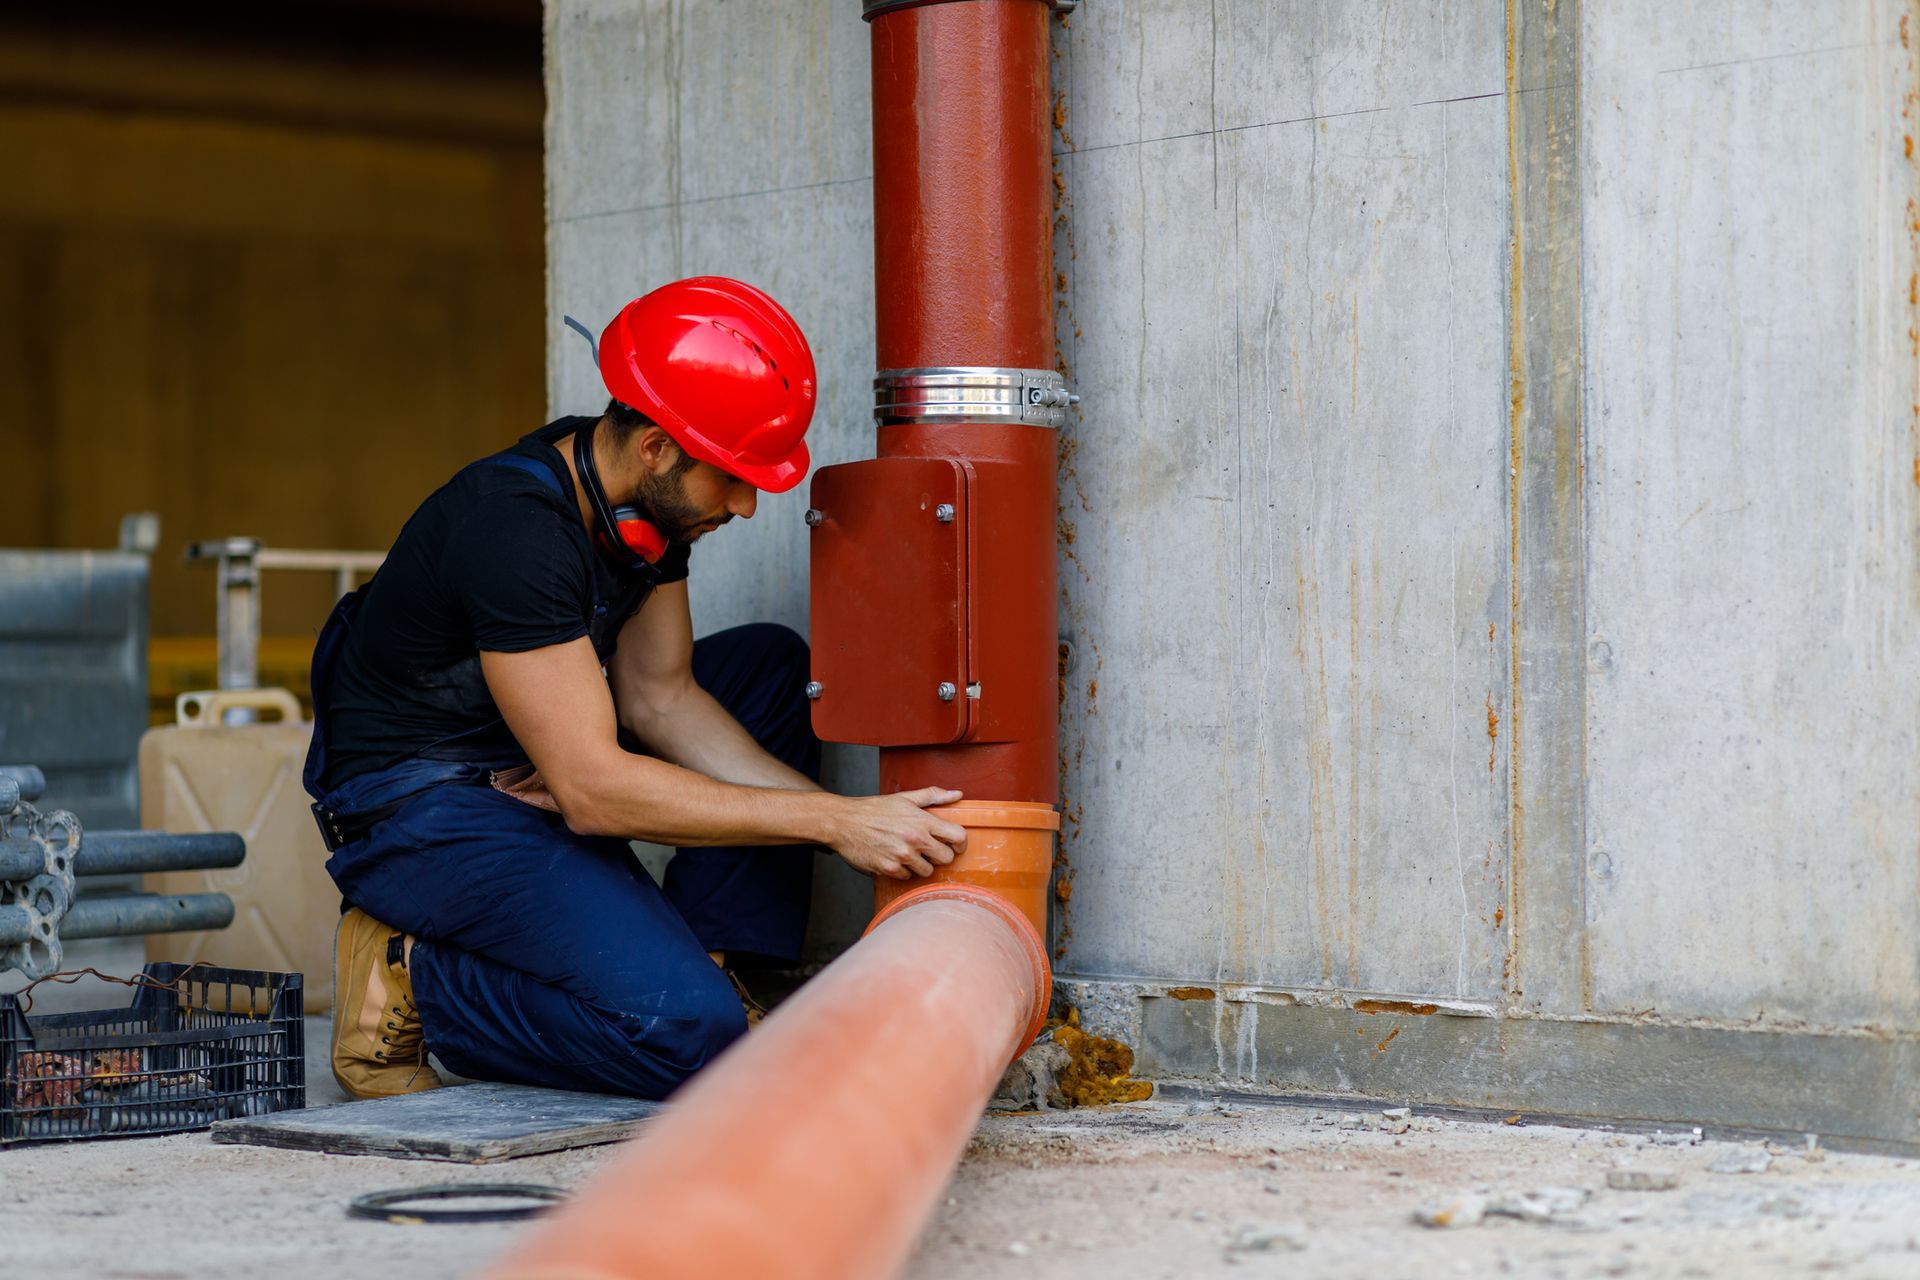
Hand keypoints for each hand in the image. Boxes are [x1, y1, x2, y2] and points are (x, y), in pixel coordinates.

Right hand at [826, 788, 968, 879]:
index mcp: (922, 820)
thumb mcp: (904, 798)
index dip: (961, 843)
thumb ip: (933, 796)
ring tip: (907, 851)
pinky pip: (907, 876)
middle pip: (946, 858)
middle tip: (929, 849)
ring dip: (921, 864)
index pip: (958, 836)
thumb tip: (957, 795)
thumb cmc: (874, 809)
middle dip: (940, 854)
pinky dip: (903, 870)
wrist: (844, 822)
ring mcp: (902, 856)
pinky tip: (893, 857)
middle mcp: (915, 839)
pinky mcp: (889, 869)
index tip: (955, 844)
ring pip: (927, 871)